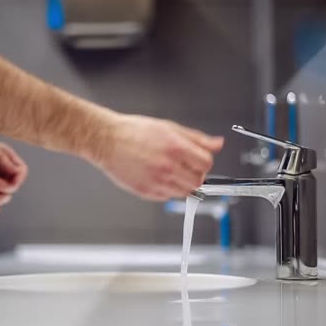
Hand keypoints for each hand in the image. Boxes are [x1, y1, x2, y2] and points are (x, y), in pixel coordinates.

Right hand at [97, 115, 223, 200]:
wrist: (107, 141)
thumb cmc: (134, 132)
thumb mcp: (169, 128)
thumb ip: (197, 138)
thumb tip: (217, 144)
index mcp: (176, 148)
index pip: (206, 164)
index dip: (204, 162)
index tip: (198, 161)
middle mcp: (168, 166)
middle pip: (198, 182)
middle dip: (195, 175)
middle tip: (184, 167)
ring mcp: (157, 181)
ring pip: (184, 192)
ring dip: (182, 184)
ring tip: (169, 171)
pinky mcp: (146, 192)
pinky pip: (167, 197)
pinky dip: (167, 190)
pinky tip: (157, 176)